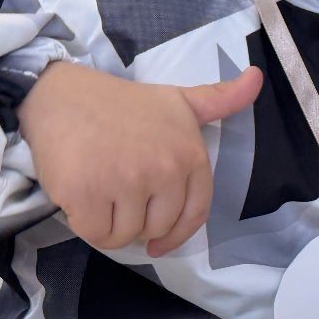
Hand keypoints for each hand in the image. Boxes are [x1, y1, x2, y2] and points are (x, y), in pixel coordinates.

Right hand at [19, 62, 262, 257]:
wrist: (60, 94)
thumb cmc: (121, 103)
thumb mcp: (178, 99)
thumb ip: (220, 99)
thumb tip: (258, 77)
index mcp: (191, 155)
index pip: (195, 214)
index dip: (177, 234)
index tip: (159, 241)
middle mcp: (164, 170)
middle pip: (158, 228)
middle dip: (138, 223)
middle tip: (119, 195)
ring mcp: (125, 182)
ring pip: (125, 235)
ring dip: (110, 225)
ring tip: (100, 192)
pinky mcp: (86, 194)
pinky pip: (95, 234)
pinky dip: (86, 225)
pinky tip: (81, 198)